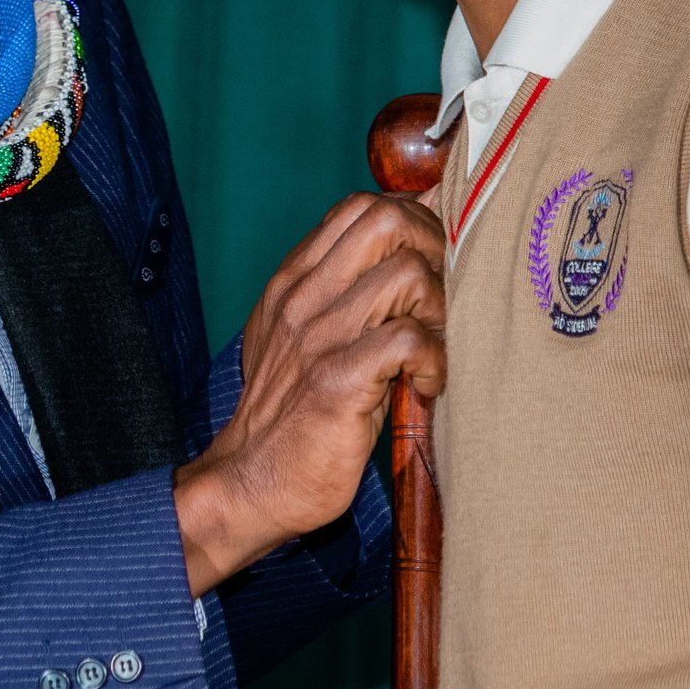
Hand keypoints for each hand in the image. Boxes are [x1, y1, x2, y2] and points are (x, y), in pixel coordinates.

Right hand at [172, 193, 444, 595]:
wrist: (250, 481)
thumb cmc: (289, 412)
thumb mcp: (297, 336)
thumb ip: (336, 292)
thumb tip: (401, 253)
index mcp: (294, 280)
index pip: (359, 207)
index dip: (411, 220)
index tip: (431, 262)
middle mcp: (303, 297)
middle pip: (386, 221)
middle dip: (433, 250)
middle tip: (439, 300)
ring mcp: (318, 337)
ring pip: (407, 274)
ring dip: (438, 310)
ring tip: (432, 348)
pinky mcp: (337, 381)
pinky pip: (408, 339)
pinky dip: (433, 359)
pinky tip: (426, 384)